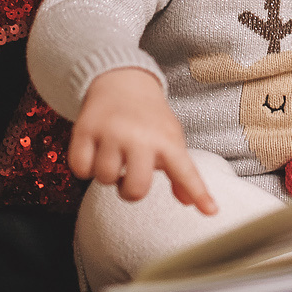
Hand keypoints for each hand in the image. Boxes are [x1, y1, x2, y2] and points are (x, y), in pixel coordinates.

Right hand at [71, 70, 214, 211]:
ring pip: (104, 179)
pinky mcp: (85, 129)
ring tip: (113, 156)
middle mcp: (140, 136)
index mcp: (167, 141)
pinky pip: (80, 168)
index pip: (185, 171)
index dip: (198, 193)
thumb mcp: (170, 140)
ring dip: (107, 175)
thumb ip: (180, 173)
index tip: (211, 211)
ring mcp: (112, 132)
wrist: (122, 80)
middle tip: (130, 173)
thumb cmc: (150, 119)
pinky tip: (94, 153)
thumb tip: (188, 203)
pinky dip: (85, 167)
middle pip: (135, 190)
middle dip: (130, 190)